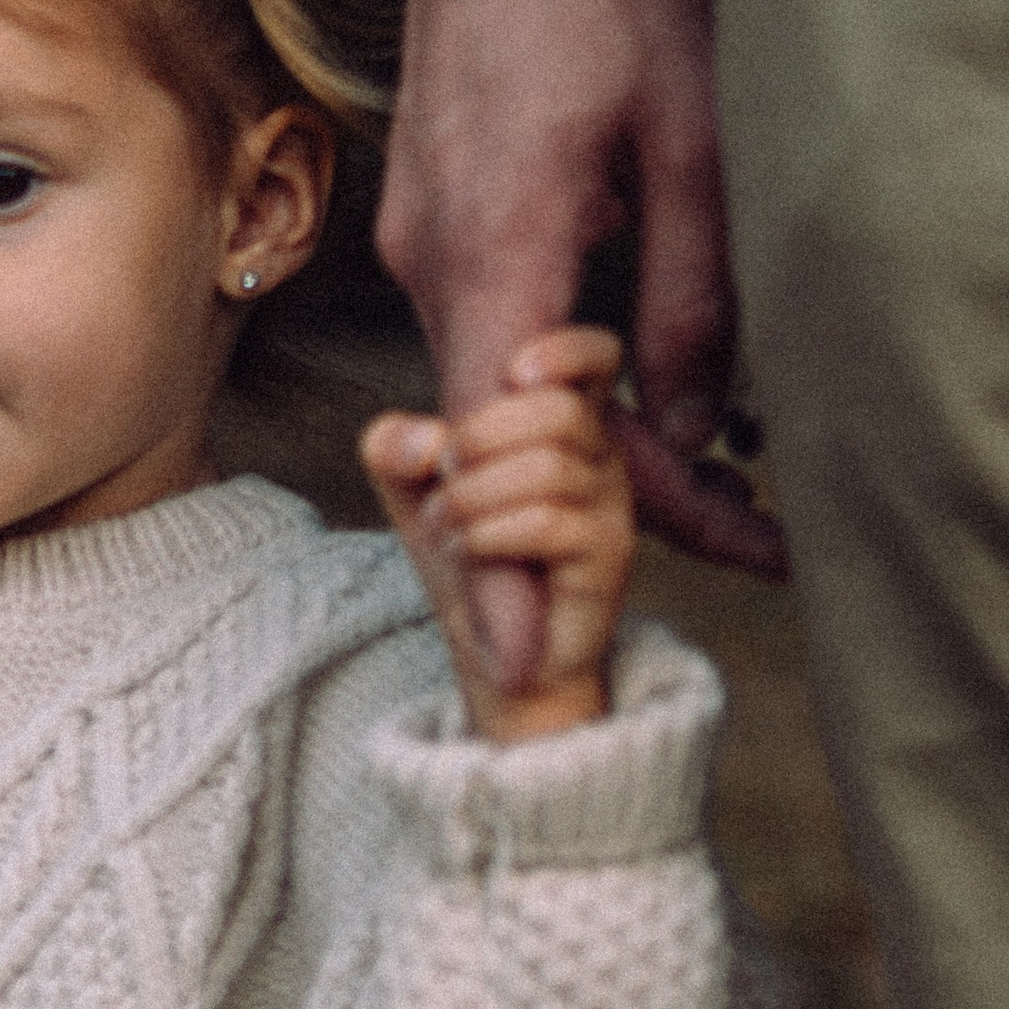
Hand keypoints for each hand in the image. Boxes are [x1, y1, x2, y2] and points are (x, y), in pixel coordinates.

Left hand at [361, 327, 632, 743]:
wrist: (502, 658)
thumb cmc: (472, 566)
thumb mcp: (414, 497)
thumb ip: (397, 451)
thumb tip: (419, 438)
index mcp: (565, 425)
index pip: (599, 356)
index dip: (565, 350)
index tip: (512, 372)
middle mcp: (600, 456)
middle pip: (559, 408)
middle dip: (480, 438)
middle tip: (444, 478)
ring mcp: (612, 505)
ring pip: (548, 466)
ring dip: (471, 496)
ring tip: (445, 525)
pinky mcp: (610, 554)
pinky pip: (548, 521)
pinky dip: (487, 534)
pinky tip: (466, 551)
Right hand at [377, 0, 782, 686]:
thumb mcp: (697, 142)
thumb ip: (687, 299)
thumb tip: (687, 428)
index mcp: (493, 246)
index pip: (494, 445)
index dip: (512, 559)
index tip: (529, 651)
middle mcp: (432, 256)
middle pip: (506, 427)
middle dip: (603, 501)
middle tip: (741, 540)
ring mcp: (421, 233)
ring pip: (500, 375)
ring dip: (588, 429)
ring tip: (711, 471)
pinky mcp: (434, 209)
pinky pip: (489, 320)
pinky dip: (551, 366)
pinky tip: (625, 379)